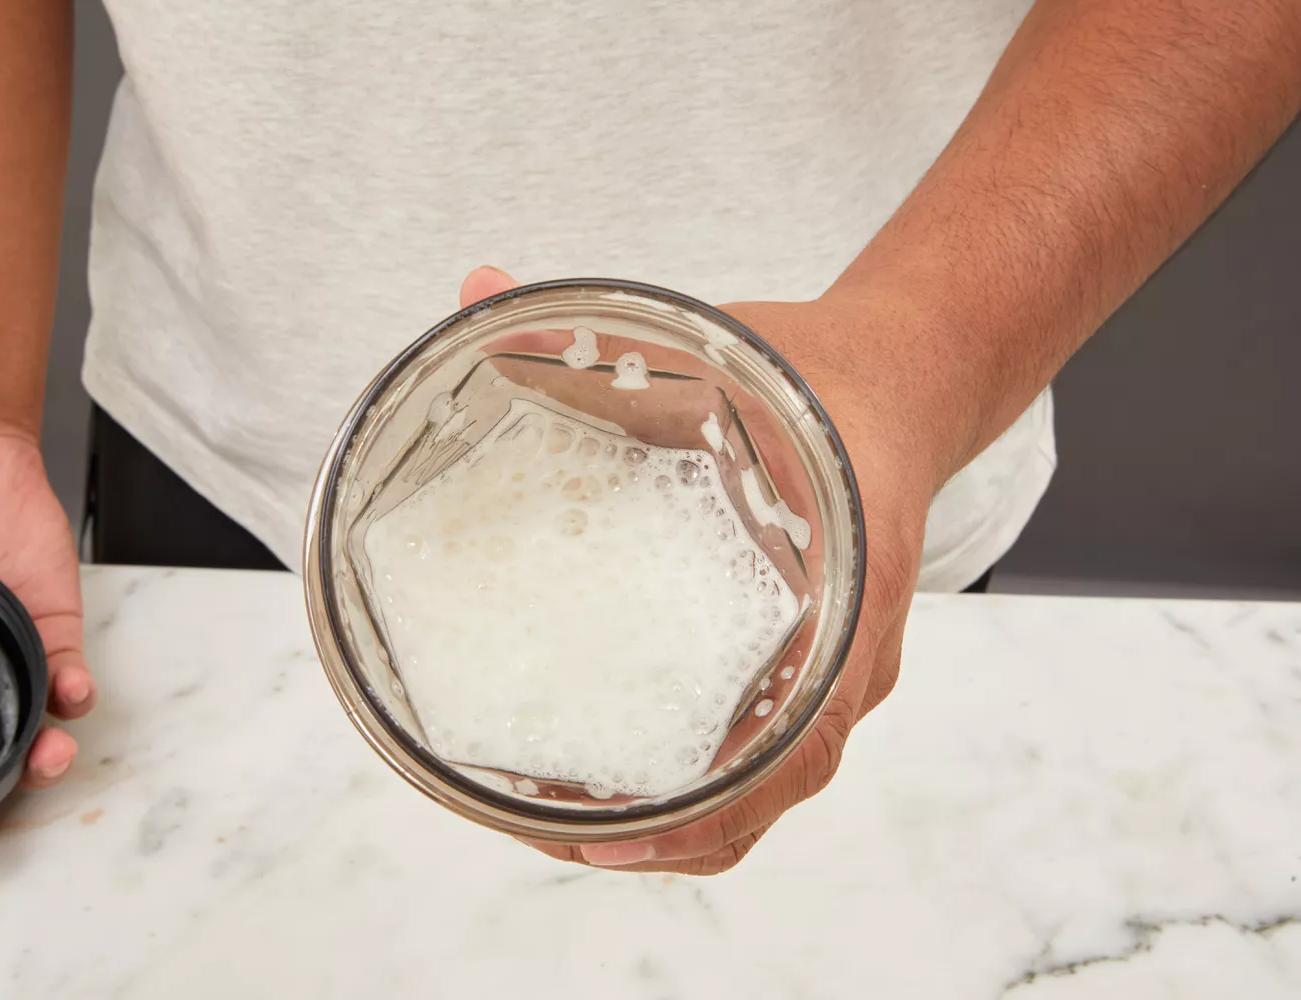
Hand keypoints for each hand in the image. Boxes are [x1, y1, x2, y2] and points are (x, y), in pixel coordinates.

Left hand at [458, 267, 939, 874]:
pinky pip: (772, 750)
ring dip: (681, 825)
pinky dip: (705, 787)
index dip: (708, 810)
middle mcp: (848, 651)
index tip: (606, 836)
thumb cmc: (816, 377)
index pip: (799, 741)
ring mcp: (839, 666)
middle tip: (557, 838)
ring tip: (573, 832)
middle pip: (774, 790)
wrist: (899, 378)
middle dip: (667, 836)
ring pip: (771, 785)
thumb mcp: (717, 348)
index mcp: (842, 588)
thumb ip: (588, 327)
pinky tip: (626, 782)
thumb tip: (472, 288)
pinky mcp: (820, 661)